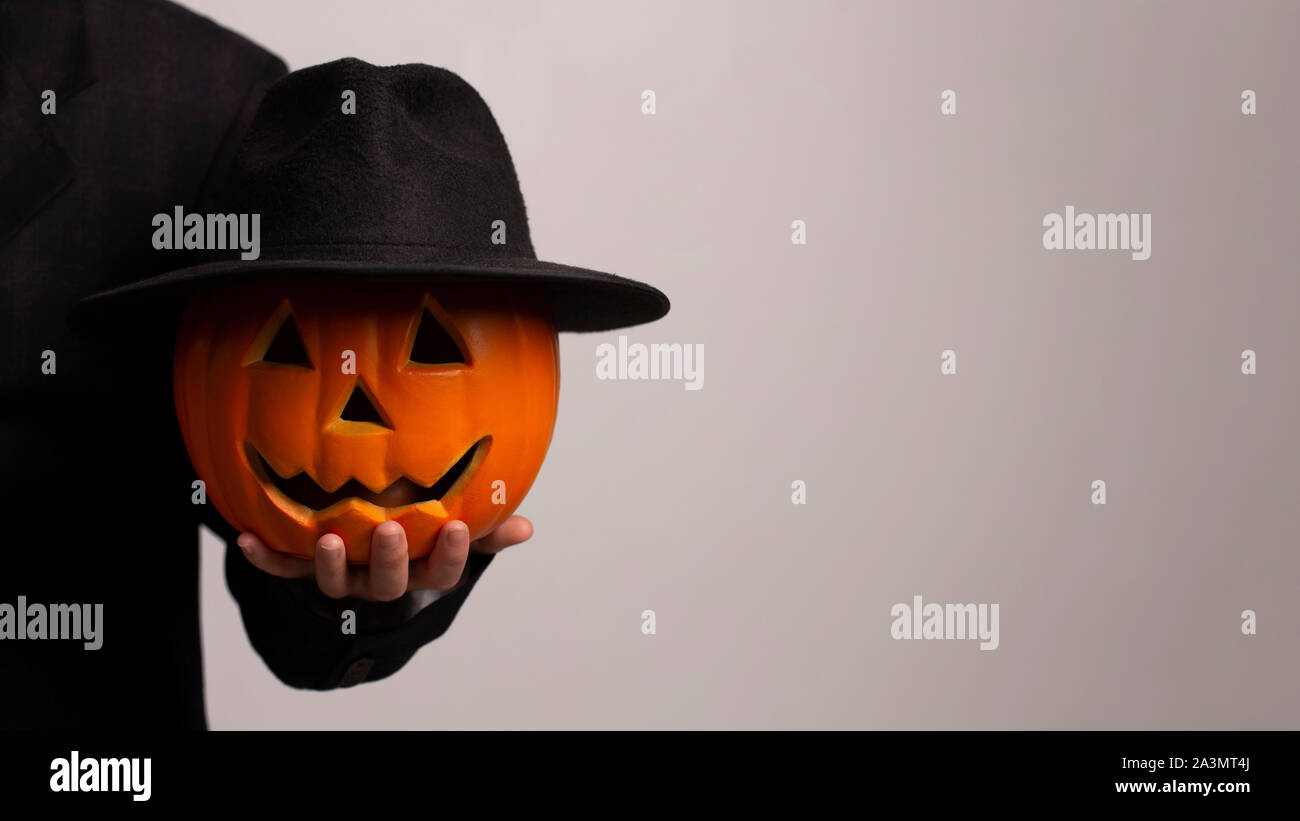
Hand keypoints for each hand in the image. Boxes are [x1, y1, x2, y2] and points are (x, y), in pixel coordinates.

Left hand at [235, 517, 532, 600]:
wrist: (367, 535)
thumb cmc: (422, 527)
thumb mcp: (457, 526)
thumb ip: (488, 526)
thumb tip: (525, 526)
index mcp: (421, 568)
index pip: (442, 570)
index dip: (450, 554)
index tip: (456, 526)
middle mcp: (381, 578)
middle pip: (387, 582)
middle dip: (388, 559)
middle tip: (389, 530)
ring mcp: (345, 574)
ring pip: (336, 581)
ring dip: (329, 564)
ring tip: (327, 537)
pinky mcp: (306, 565)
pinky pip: (284, 567)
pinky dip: (264, 557)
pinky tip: (244, 539)